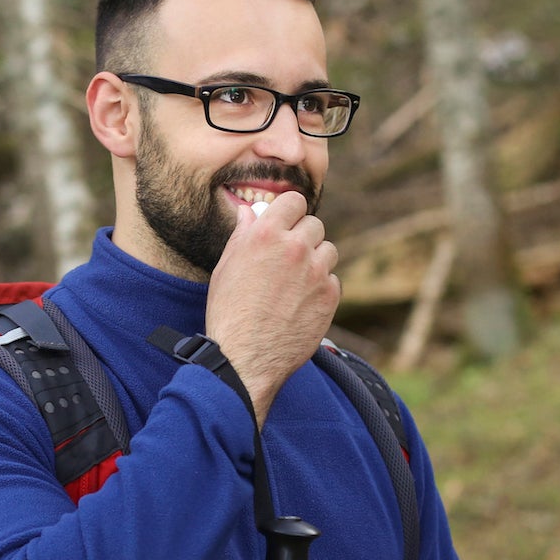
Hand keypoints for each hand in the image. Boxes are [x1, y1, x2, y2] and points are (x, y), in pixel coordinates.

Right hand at [205, 191, 339, 426]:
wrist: (245, 358)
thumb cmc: (229, 313)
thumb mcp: (226, 267)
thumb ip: (243, 235)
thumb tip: (251, 211)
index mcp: (266, 234)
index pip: (295, 201)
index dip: (291, 211)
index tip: (288, 222)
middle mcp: (294, 247)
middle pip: (314, 225)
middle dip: (303, 237)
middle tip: (289, 258)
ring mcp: (316, 272)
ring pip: (328, 251)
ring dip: (316, 261)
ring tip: (296, 283)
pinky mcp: (330, 296)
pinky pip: (333, 280)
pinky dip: (322, 287)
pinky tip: (301, 303)